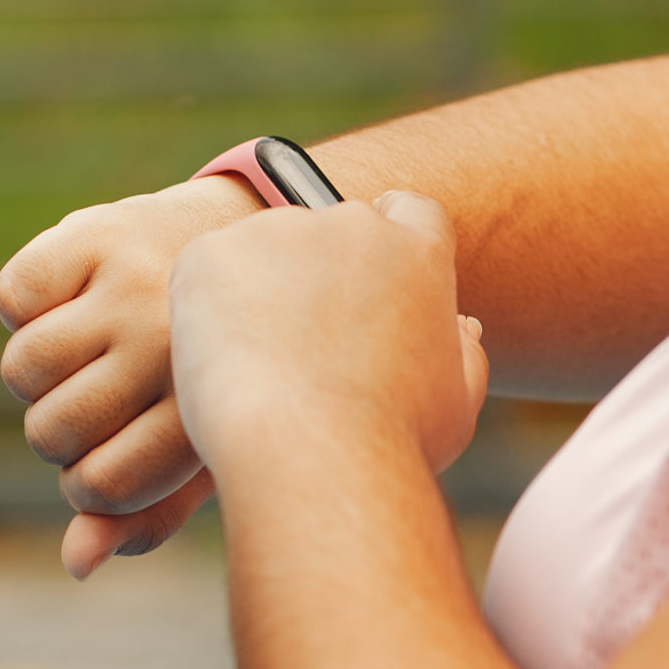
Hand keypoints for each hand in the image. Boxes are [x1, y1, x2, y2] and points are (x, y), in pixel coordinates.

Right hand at [0, 175, 258, 578]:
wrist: (251, 240)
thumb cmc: (221, 367)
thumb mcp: (199, 445)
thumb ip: (144, 514)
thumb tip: (76, 562)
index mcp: (210, 405)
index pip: (102, 486)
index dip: (88, 488)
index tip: (110, 464)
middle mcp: (172, 344)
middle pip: (52, 431)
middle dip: (58, 431)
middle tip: (98, 402)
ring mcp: (132, 286)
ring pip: (23, 368)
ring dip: (38, 372)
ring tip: (85, 355)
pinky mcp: (95, 234)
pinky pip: (14, 298)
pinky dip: (30, 303)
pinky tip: (77, 297)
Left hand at [169, 191, 489, 488]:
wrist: (312, 456)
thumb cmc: (393, 442)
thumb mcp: (455, 402)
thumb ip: (463, 353)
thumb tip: (460, 326)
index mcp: (416, 249)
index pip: (407, 212)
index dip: (387, 241)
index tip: (364, 280)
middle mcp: (350, 224)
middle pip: (328, 231)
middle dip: (314, 275)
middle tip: (298, 345)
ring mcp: (276, 232)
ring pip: (261, 252)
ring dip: (258, 292)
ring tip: (260, 368)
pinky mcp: (211, 253)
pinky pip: (204, 273)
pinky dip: (205, 310)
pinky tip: (220, 363)